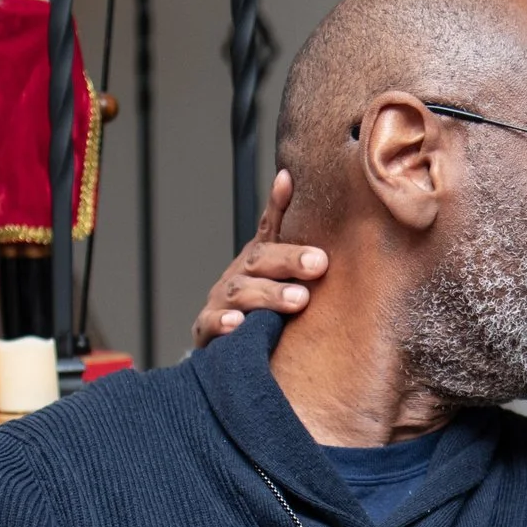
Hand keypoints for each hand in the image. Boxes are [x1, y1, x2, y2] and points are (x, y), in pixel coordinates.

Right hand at [192, 170, 328, 346]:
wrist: (227, 347)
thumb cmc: (262, 305)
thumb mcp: (280, 274)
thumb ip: (288, 238)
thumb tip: (292, 180)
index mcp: (258, 259)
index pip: (268, 227)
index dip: (278, 204)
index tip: (290, 182)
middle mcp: (238, 274)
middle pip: (259, 259)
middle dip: (289, 260)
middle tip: (319, 263)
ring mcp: (220, 301)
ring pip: (240, 292)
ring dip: (268, 294)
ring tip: (298, 300)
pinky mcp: (207, 330)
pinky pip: (211, 325)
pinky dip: (223, 323)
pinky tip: (238, 324)